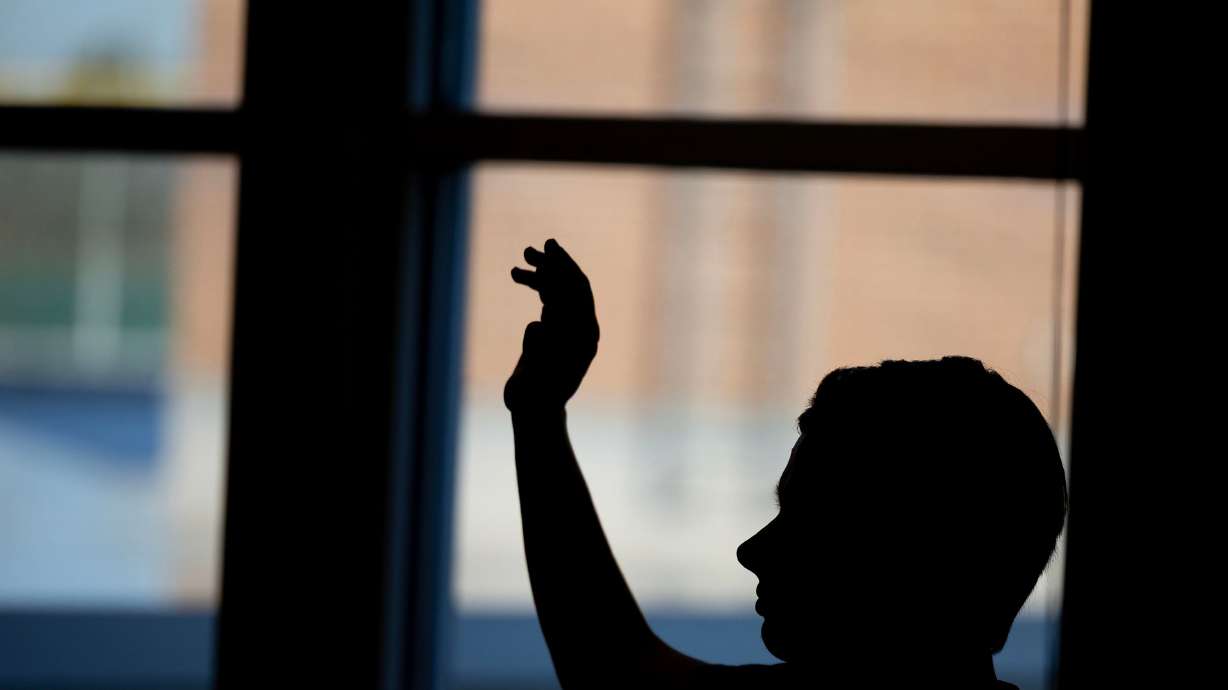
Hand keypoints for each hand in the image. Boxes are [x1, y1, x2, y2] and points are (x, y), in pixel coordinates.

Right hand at [504, 239, 599, 413]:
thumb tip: (535, 326)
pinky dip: (538, 286)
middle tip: (529, 249)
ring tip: (517, 264)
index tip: (545, 251)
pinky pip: (553, 298)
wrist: (537, 411)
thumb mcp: (532, 377)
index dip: (562, 270)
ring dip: (542, 274)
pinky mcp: (560, 329)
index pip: (578, 293)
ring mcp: (573, 328)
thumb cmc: (533, 397)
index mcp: (583, 337)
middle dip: (553, 265)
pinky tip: (519, 277)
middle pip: (573, 286)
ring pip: (561, 290)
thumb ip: (534, 351)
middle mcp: (583, 329)